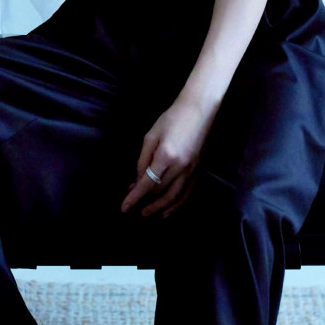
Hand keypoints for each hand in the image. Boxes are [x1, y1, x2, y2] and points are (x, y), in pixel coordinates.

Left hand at [120, 90, 221, 219]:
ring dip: (162, 208)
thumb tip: (139, 180)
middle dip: (146, 202)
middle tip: (136, 209)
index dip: (135, 197)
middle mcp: (180, 167)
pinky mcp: (200, 170)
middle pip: (160, 192)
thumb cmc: (172, 119)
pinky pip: (189, 193)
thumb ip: (144, 159)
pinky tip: (170, 210)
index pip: (147, 184)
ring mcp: (192, 170)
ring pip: (176, 197)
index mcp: (166, 156)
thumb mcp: (151, 136)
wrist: (199, 110)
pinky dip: (179, 204)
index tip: (124, 208)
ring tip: (150, 214)